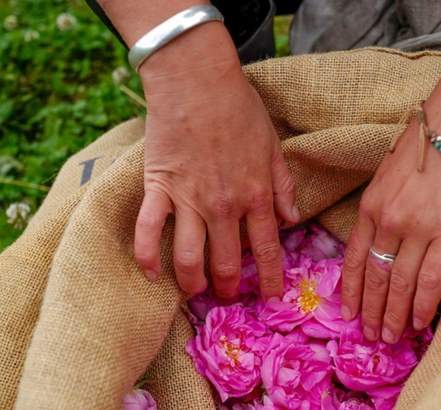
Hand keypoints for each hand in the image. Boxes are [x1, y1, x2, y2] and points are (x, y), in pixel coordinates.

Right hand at [133, 24, 297, 299]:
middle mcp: (224, 206)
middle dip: (229, 288)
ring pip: (189, 258)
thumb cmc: (238, 108)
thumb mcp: (273, 145)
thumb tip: (293, 219)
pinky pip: (148, 231)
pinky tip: (150, 274)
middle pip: (227, 262)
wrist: (196, 81)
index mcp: (255, 195)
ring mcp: (188, 200)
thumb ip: (283, 185)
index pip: (268, 249)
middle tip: (228, 298)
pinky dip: (146, 256)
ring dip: (193, 283)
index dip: (271, 279)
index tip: (271, 297)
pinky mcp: (158, 188)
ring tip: (196, 292)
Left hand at [340, 102, 440, 342]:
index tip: (349, 313)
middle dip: (371, 311)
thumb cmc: (435, 137)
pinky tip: (419, 323)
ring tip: (392, 337)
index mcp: (372, 203)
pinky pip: (431, 280)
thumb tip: (385, 232)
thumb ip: (386, 202)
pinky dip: (423, 306)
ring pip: (399, 285)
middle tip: (371, 336)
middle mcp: (389, 219)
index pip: (355, 258)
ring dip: (394, 315)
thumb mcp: (394, 169)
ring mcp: (419, 228)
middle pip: (375, 277)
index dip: (351, 290)